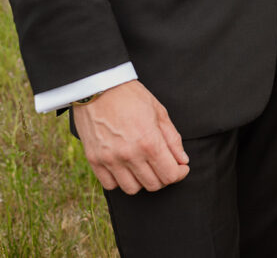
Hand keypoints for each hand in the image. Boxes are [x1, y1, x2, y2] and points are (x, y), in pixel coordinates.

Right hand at [73, 80, 189, 194]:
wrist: (99, 87)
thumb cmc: (132, 97)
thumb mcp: (160, 113)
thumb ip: (172, 139)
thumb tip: (182, 160)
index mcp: (149, 142)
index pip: (170, 175)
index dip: (180, 174)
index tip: (181, 167)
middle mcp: (129, 155)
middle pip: (153, 185)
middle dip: (164, 177)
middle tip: (165, 165)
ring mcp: (109, 160)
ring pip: (132, 189)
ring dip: (143, 181)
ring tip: (145, 166)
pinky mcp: (94, 160)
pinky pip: (110, 185)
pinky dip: (121, 181)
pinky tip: (126, 167)